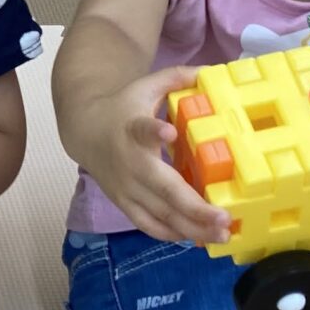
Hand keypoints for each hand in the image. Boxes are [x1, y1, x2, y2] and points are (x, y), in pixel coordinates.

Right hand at [84, 65, 230, 245]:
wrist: (84, 131)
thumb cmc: (123, 109)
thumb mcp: (144, 87)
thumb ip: (175, 78)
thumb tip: (209, 70)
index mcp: (133, 129)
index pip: (141, 129)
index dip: (154, 132)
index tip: (168, 132)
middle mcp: (130, 163)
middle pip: (162, 190)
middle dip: (194, 207)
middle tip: (225, 219)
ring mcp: (126, 188)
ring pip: (159, 215)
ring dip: (191, 229)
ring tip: (221, 236)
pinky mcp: (124, 203)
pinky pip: (149, 225)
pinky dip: (172, 234)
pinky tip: (197, 239)